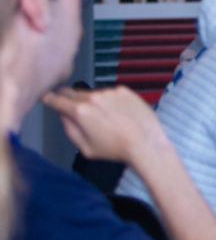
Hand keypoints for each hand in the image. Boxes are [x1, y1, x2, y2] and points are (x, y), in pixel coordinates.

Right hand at [41, 86, 173, 169]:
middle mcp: (93, 97)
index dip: (48, 99)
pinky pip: (110, 94)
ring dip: (92, 102)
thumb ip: (69, 129)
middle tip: (73, 109)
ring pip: (92, 94)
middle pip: (71, 93)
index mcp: (80, 111)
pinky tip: (118, 114)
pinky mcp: (124, 90)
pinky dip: (109, 101)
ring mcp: (110, 92)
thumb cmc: (115, 149)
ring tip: (105, 119)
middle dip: (68, 99)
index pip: (55, 99)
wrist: (145, 143)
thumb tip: (63, 116)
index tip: (45, 98)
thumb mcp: (84, 147)